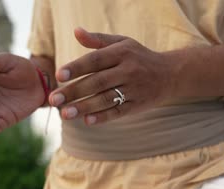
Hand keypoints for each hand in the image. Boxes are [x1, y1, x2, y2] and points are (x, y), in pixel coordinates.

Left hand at [49, 28, 174, 124]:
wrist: (170, 74)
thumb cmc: (139, 57)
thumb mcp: (122, 43)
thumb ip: (98, 40)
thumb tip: (76, 31)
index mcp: (122, 53)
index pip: (95, 60)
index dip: (77, 68)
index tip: (59, 75)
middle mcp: (128, 71)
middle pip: (97, 82)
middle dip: (74, 92)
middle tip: (53, 100)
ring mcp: (134, 90)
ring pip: (106, 99)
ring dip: (84, 107)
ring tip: (65, 114)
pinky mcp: (138, 105)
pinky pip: (119, 112)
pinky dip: (103, 117)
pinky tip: (87, 121)